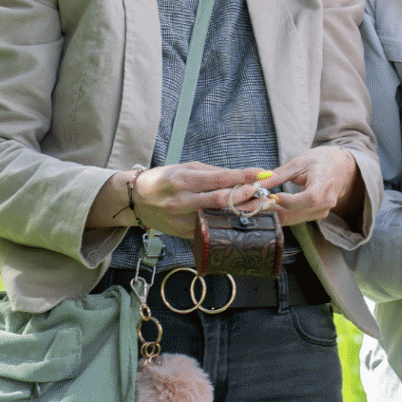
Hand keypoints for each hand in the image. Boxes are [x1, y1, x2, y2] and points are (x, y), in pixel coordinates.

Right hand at [130, 162, 269, 238]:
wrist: (136, 199)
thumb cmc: (164, 179)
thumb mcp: (185, 168)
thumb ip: (212, 173)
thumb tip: (239, 175)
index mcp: (183, 180)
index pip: (220, 178)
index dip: (244, 176)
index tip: (263, 173)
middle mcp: (182, 201)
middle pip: (222, 200)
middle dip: (247, 197)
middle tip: (266, 193)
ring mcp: (182, 220)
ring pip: (218, 217)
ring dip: (242, 212)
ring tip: (261, 207)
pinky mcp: (183, 233)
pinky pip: (210, 228)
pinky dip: (227, 223)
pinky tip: (242, 220)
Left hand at [261, 146, 360, 227]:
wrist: (339, 167)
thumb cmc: (318, 161)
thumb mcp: (298, 162)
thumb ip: (277, 175)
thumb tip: (256, 184)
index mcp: (324, 185)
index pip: (308, 199)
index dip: (286, 201)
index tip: (267, 196)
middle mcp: (326, 203)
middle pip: (296, 214)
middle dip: (272, 211)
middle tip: (252, 206)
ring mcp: (322, 212)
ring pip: (293, 220)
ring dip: (273, 215)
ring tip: (256, 207)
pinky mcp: (317, 216)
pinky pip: (296, 219)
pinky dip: (281, 215)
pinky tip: (269, 209)